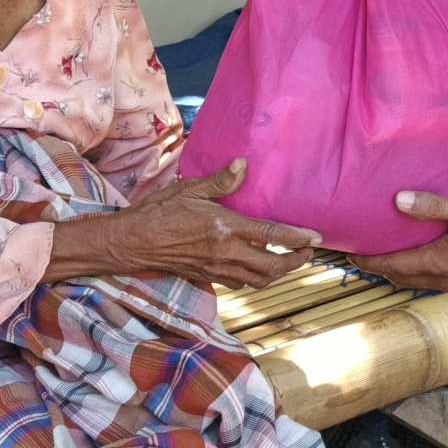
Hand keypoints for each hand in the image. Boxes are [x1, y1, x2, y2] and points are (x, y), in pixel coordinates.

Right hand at [47, 159, 318, 288]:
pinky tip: (256, 266)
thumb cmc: (158, 213)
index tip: (316, 238)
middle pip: (272, 268)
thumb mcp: (190, 190)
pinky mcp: (207, 277)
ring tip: (288, 260)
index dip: (297, 239)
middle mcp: (225, 254)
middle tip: (307, 252)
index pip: (271, 237)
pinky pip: (240, 283)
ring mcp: (216, 270)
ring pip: (258, 280)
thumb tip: (244, 164)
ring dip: (278, 273)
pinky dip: (255, 278)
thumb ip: (221, 181)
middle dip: (294, 263)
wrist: (131, 243)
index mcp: (224, 230)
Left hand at [356, 192, 447, 296]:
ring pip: (423, 281)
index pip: (393, 267)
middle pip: (404, 278)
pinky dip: (427, 272)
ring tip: (394, 255)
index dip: (369, 263)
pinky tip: (433, 258)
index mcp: (439, 263)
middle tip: (366, 256)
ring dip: (405, 271)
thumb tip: (398, 201)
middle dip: (383, 268)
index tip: (350, 258)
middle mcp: (446, 280)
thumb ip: (433, 206)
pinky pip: (442, 281)